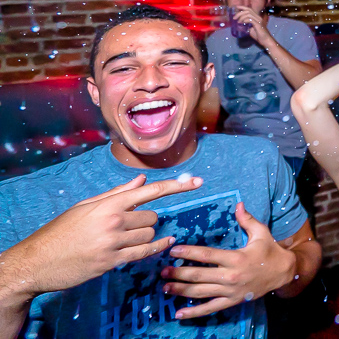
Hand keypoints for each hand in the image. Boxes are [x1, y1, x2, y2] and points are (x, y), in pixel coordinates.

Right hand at [8, 175, 201, 295]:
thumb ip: (116, 193)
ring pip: (150, 234)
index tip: (197, 181)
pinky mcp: (112, 262)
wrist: (37, 261)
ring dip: (145, 236)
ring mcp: (113, 243)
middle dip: (145, 220)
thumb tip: (141, 180)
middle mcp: (114, 221)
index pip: (150, 191)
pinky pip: (145, 253)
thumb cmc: (60, 231)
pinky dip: (156, 248)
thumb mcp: (84, 207)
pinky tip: (164, 244)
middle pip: (152, 216)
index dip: (177, 186)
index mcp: (108, 204)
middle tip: (126, 225)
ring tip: (123, 238)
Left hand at [162, 202, 295, 319]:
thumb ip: (247, 219)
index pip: (207, 255)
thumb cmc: (270, 251)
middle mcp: (231, 276)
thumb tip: (238, 204)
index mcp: (236, 258)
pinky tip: (179, 314)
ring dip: (181, 290)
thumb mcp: (261, 232)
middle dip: (178, 274)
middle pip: (199, 276)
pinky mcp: (231, 301)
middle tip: (162, 271)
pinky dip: (194, 312)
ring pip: (200, 292)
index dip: (188, 253)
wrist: (284, 273)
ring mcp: (230, 291)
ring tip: (165, 288)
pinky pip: (210, 308)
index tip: (173, 251)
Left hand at [232, 7, 274, 46]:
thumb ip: (246, 26)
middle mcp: (258, 17)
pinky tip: (242, 23)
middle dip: (240, 13)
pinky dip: (245, 20)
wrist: (266, 40)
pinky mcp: (258, 24)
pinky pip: (250, 19)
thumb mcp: (250, 30)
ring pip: (248, 14)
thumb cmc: (259, 36)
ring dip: (241, 17)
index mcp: (257, 17)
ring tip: (238, 22)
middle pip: (248, 10)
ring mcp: (259, 20)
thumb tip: (239, 25)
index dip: (243, 7)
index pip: (250, 9)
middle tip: (234, 18)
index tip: (236, 7)